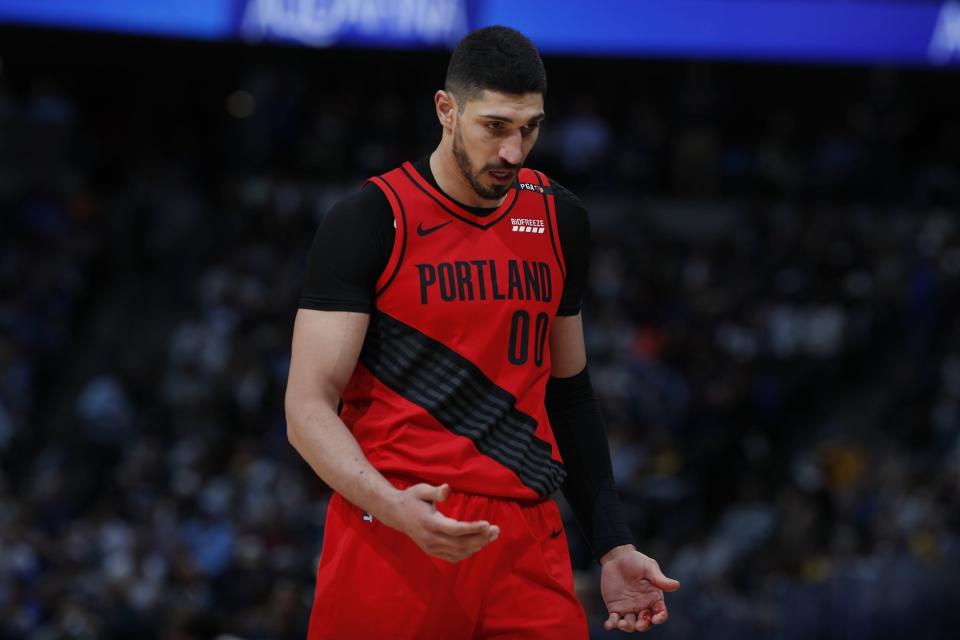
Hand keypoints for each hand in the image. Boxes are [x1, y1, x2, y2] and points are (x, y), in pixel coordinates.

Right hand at [380, 483, 498, 562]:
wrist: (396, 514)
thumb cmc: (412, 498)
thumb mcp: (422, 490)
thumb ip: (436, 491)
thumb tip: (447, 489)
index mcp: (429, 523)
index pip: (455, 530)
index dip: (472, 529)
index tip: (487, 524)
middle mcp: (430, 539)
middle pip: (460, 543)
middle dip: (480, 538)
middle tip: (496, 529)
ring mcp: (431, 547)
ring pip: (459, 552)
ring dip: (478, 545)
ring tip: (492, 535)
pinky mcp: (432, 551)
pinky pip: (453, 556)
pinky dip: (468, 552)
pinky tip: (479, 544)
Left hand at [600, 545, 679, 632]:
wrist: (616, 557)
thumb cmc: (636, 561)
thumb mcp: (649, 567)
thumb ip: (660, 578)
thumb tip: (676, 585)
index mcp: (654, 598)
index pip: (660, 613)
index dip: (660, 618)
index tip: (655, 618)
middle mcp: (643, 606)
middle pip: (646, 623)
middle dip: (643, 626)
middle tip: (638, 624)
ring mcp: (628, 609)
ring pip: (630, 624)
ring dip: (627, 627)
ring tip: (622, 624)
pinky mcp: (615, 608)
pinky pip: (614, 620)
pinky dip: (611, 624)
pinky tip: (608, 625)